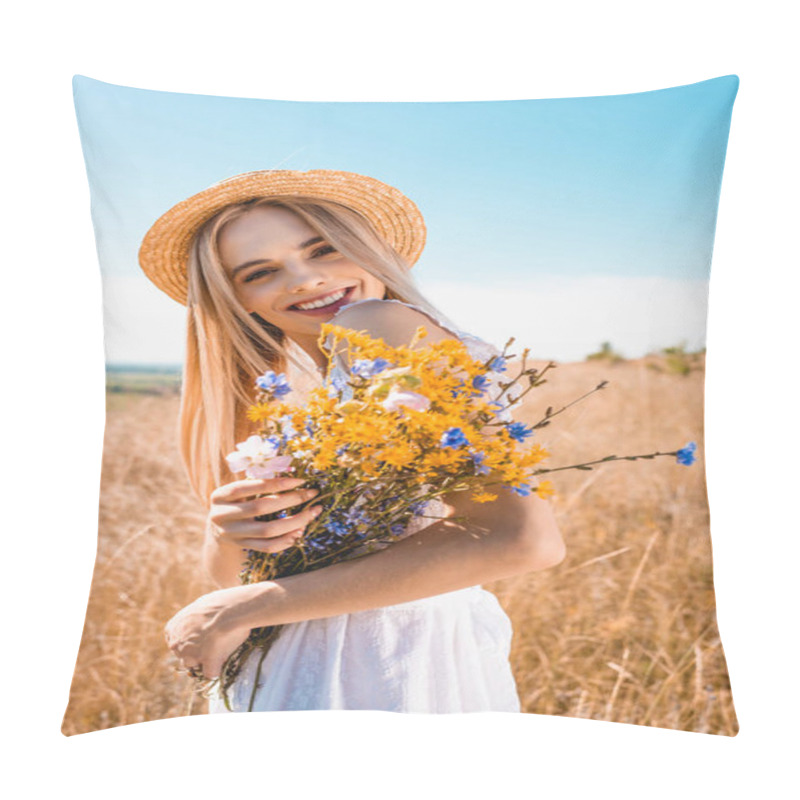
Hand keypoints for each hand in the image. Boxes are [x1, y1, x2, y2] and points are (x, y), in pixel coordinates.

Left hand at [164, 586, 258, 678]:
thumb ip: (196, 616)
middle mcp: (176, 644)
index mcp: (172, 628)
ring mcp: (189, 656)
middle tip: (214, 642)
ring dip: (206, 661)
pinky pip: (211, 673)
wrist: (229, 610)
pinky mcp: (205, 664)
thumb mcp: (201, 605)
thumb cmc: (218, 603)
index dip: (190, 641)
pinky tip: (225, 658)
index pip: (177, 642)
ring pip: (195, 665)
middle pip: (184, 655)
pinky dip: (218, 668)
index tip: (202, 637)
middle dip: (197, 652)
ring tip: (221, 648)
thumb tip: (202, 615)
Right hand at [208, 476, 323, 553]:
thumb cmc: (236, 503)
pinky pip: (268, 547)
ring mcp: (231, 534)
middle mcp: (222, 515)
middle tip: (311, 494)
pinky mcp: (242, 547)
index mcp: (220, 495)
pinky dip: (286, 540)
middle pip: (261, 507)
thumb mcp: (239, 492)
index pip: (250, 486)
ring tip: (312, 513)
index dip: (276, 483)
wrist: (218, 531)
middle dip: (291, 499)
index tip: (300, 480)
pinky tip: (300, 531)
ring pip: (268, 530)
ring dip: (294, 521)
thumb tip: (294, 480)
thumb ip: (258, 483)